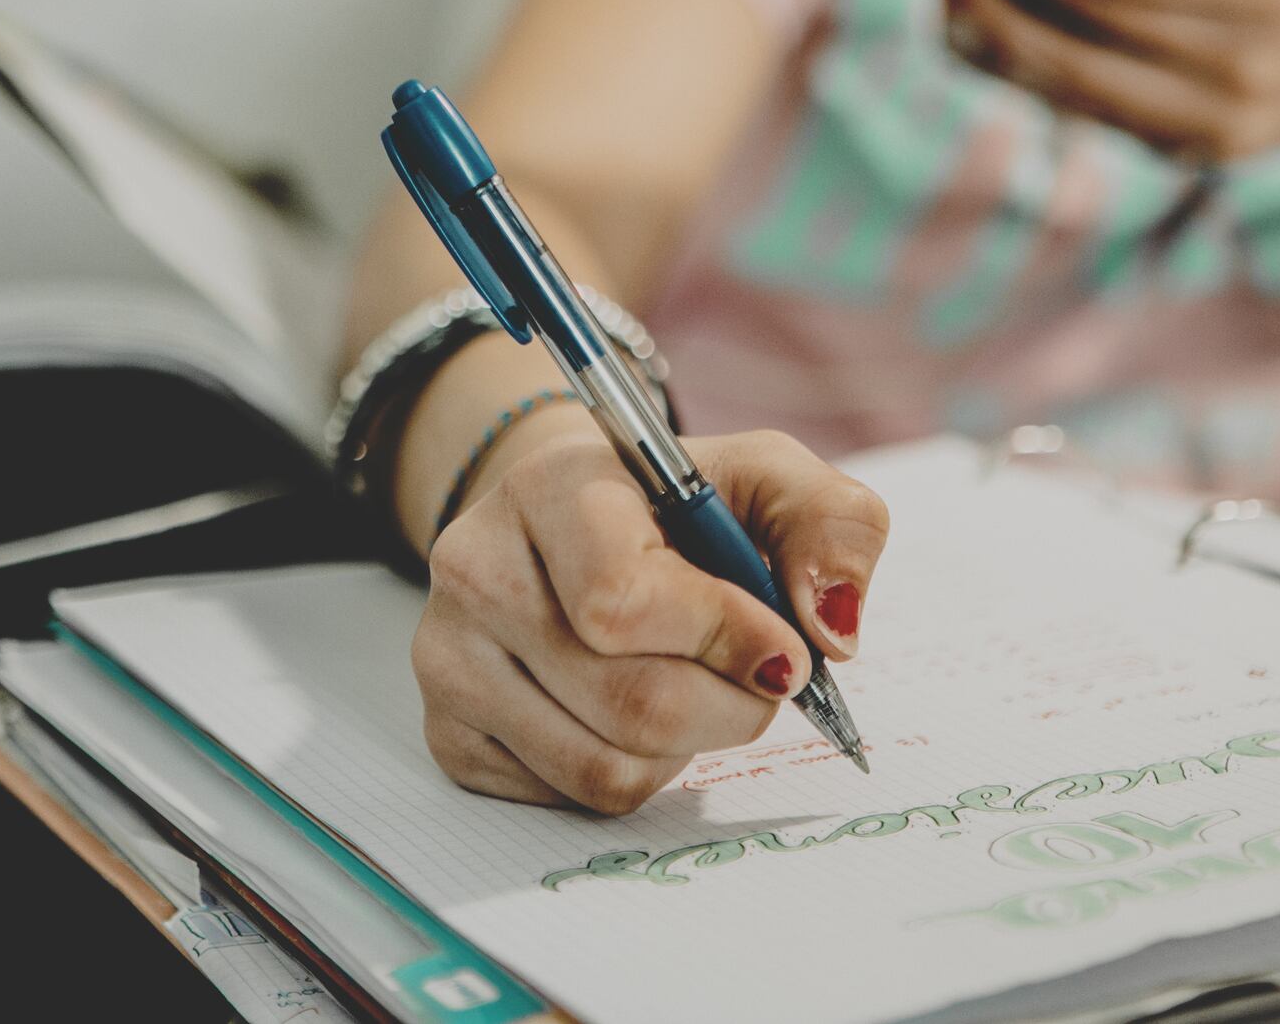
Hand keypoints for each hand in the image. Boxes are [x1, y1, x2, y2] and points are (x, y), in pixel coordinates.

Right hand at [412, 427, 888, 814]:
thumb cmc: (675, 506)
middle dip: (730, 708)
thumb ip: (831, 526)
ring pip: (605, 768)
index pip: (623, 602)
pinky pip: (572, 800)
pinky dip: (634, 773)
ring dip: (686, 748)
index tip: (786, 651)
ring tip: (689, 685)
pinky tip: (628, 711)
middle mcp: (475, 567)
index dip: (724, 641)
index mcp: (550, 487)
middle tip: (756, 679)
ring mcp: (448, 655)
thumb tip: (828, 630)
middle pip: (631, 703)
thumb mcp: (767, 478)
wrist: (568, 523)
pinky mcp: (448, 733)